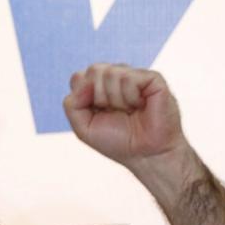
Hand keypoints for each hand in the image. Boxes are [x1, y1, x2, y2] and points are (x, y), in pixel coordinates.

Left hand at [64, 64, 187, 175]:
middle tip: (114, 112)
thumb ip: (72, 105)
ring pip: (110, 73)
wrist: (146, 154)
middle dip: (99, 97)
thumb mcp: (83, 128)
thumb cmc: (117, 141)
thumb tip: (81, 78)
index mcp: (98, 89)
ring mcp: (134, 77)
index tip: (95, 113)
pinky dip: (130, 97)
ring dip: (116, 100)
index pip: (79, 77)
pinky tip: (140, 105)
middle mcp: (115, 79)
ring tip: (129, 111)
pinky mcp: (152, 78)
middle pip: (94, 70)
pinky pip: (128, 78)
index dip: (82, 96)